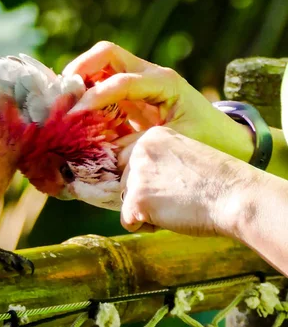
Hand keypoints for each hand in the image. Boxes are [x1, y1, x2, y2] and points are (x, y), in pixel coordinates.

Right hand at [63, 41, 253, 162]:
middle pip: (107, 54)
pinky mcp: (131, 96)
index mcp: (164, 83)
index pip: (121, 81)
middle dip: (81, 68)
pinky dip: (85, 93)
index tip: (74, 114)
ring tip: (63, 102)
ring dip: (79, 79)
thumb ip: (139, 147)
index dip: (95, 96)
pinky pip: (102, 85)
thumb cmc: (205, 141)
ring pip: (101, 65)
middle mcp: (149, 75)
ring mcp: (139, 82)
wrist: (225, 140)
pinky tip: (74, 112)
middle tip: (63, 93)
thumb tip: (106, 154)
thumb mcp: (174, 144)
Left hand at [118, 126, 260, 236]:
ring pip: (127, 202)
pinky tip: (170, 218)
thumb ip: (158, 163)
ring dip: (149, 211)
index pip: (131, 164)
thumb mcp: (184, 158)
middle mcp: (140, 150)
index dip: (152, 181)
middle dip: (148, 196)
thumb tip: (134, 183)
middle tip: (180, 196)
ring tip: (178, 206)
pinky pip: (127, 222)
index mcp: (152, 136)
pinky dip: (146, 227)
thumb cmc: (219, 183)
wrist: (238, 197)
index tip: (178, 183)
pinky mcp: (137, 199)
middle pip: (126, 183)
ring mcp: (137, 174)